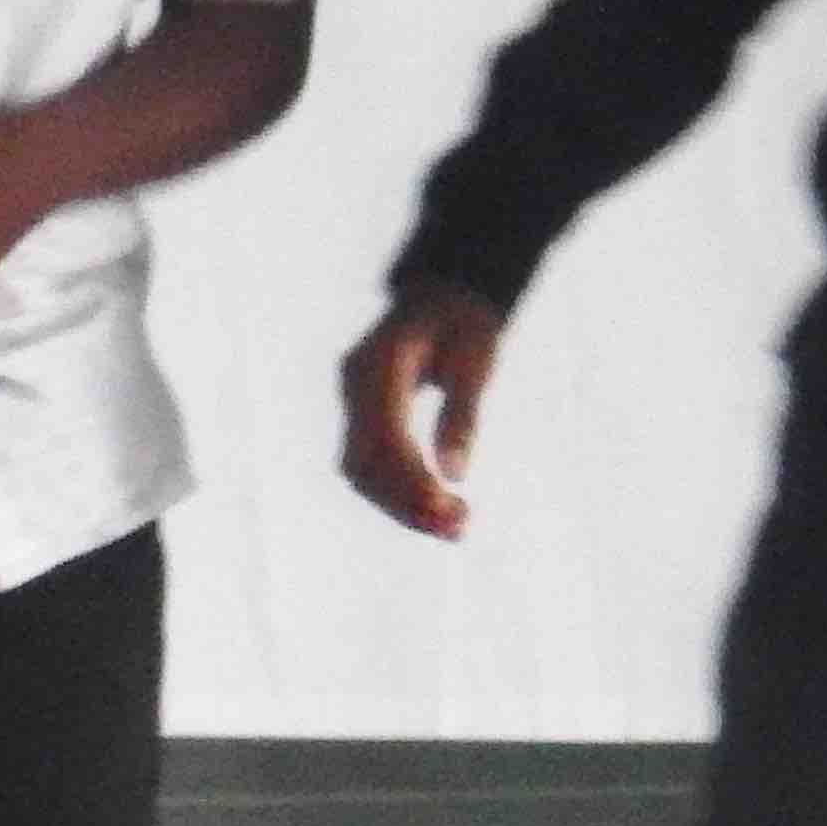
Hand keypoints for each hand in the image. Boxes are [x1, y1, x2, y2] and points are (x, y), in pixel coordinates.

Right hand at [338, 281, 504, 540]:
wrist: (446, 296)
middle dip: (407, 503)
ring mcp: (351, 399)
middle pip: (364, 462)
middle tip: (459, 529)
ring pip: (360, 471)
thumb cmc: (465, 325)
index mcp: (379, 363)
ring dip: (402, 506)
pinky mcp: (360, 415)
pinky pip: (367, 464)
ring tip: (455, 528)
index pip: (385, 435)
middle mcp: (354, 382)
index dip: (412, 478)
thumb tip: (455, 475)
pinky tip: (435, 511)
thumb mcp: (475, 362)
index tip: (450, 508)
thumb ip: (462, 415)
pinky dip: (397, 493)